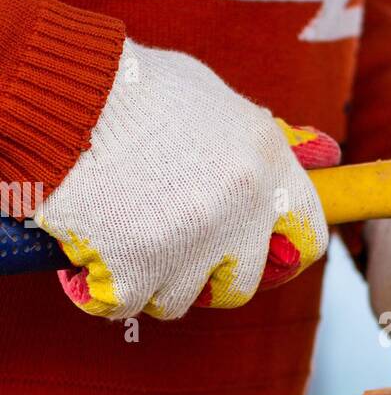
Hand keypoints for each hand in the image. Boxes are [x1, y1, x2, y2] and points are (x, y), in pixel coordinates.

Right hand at [36, 39, 338, 319]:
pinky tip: (92, 250)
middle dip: (210, 275)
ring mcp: (191, 242)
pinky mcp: (137, 267)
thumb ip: (261, 138)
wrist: (66, 93)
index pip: (308, 234)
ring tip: (123, 235)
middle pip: (243, 282)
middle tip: (176, 249)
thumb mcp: (215, 100)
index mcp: (268, 161)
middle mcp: (241, 207)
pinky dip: (104, 287)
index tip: (260, 253)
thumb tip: (321, 153)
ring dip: (151, 279)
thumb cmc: (134, 89)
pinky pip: (126, 305)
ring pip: (180, 299)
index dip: (282, 250)